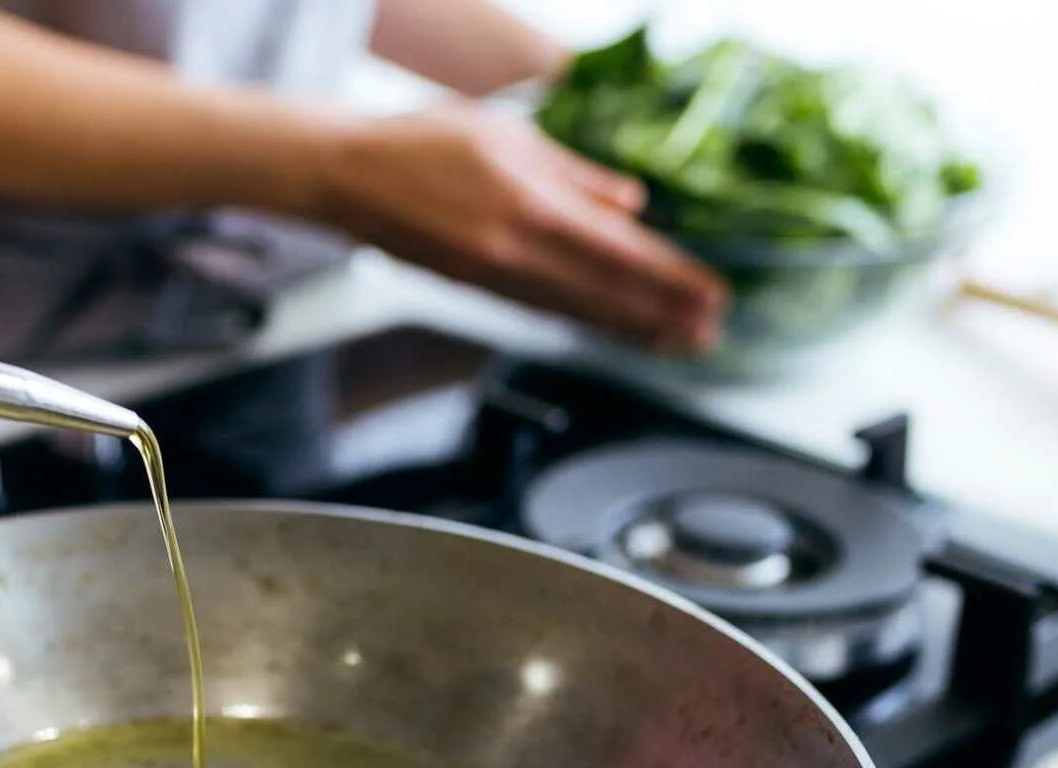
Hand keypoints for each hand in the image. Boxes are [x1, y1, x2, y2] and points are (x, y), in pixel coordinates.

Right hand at [311, 104, 725, 350]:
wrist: (347, 175)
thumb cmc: (425, 142)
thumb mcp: (511, 136)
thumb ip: (575, 174)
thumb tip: (632, 204)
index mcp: (532, 205)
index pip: (620, 252)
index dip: (670, 279)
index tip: (710, 295)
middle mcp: (516, 250)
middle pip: (604, 293)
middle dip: (660, 316)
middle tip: (707, 334)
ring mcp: (492, 274)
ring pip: (574, 308)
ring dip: (626, 326)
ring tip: (671, 341)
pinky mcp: (473, 284)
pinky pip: (540, 307)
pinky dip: (581, 318)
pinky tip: (607, 326)